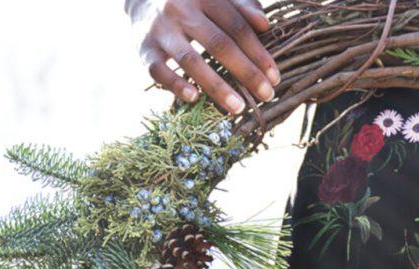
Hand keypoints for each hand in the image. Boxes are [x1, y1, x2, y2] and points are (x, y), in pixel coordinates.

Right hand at [128, 0, 278, 113]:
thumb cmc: (193, 2)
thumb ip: (242, 7)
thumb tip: (264, 25)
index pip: (237, 28)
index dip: (259, 53)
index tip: (275, 78)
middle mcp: (180, 9)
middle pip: (219, 44)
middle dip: (246, 73)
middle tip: (266, 95)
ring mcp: (160, 29)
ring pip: (190, 61)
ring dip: (216, 87)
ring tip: (238, 107)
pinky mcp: (143, 47)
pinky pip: (158, 70)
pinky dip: (176, 85)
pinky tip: (195, 98)